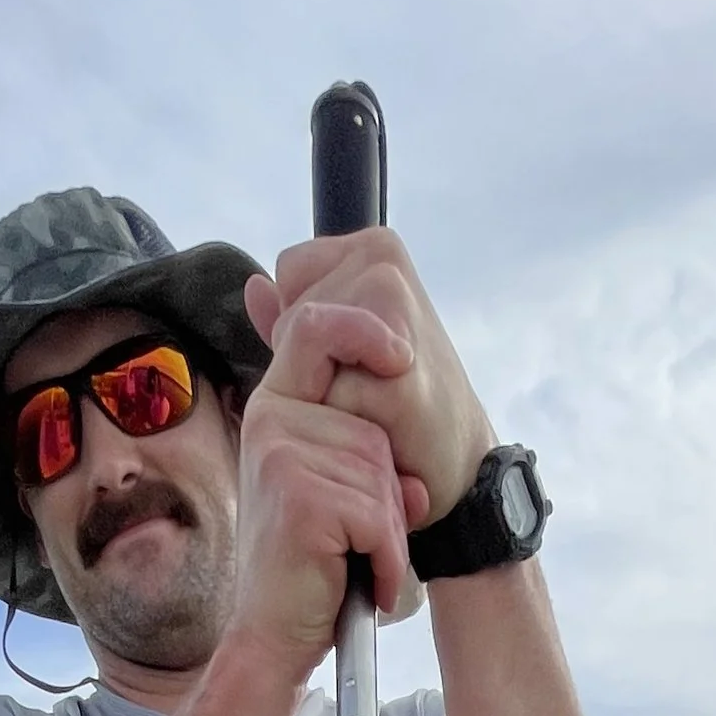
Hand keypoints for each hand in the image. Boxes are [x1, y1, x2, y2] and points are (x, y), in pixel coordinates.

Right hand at [228, 360, 417, 683]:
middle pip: (372, 430)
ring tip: (357, 562)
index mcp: (275, 408)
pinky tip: (366, 581)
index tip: (400, 353)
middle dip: (387, 493)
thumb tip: (413, 443)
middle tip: (361, 541)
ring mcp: (280, 456)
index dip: (360, 328)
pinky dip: (386, 557)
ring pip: (380, 476)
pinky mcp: (299, 498)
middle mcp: (270, 422)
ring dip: (388, 532)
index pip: (315, 329)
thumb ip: (364, 450)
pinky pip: (377, 515)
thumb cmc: (310, 566)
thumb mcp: (339, 493)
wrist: (276, 637)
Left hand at [247, 229, 497, 538]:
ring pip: (305, 355)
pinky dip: (346, 431)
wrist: (462, 465)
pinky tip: (384, 435)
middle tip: (370, 391)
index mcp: (374, 250)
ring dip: (328, 399)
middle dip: (316, 366)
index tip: (355, 357)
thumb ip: (297, 316)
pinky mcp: (396, 374)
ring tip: (372, 410)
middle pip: (292, 318)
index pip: (290, 271)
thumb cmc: (403, 406)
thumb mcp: (345, 349)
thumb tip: (253, 286)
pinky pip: (329, 401)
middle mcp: (383, 267)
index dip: (304, 326)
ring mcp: (390, 315)